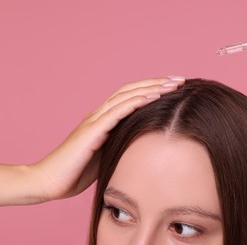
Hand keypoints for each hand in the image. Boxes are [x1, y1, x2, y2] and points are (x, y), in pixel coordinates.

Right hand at [0, 76, 184, 204]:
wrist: (50, 181)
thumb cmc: (78, 171)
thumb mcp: (108, 153)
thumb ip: (122, 143)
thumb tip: (145, 143)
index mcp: (105, 119)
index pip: (132, 96)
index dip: (154, 89)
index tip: (176, 87)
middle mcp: (100, 114)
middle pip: (133, 90)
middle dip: (158, 82)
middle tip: (182, 79)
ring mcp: (95, 120)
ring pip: (127, 96)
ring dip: (152, 87)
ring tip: (174, 84)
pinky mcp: (92, 131)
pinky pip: (117, 112)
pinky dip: (136, 102)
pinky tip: (154, 96)